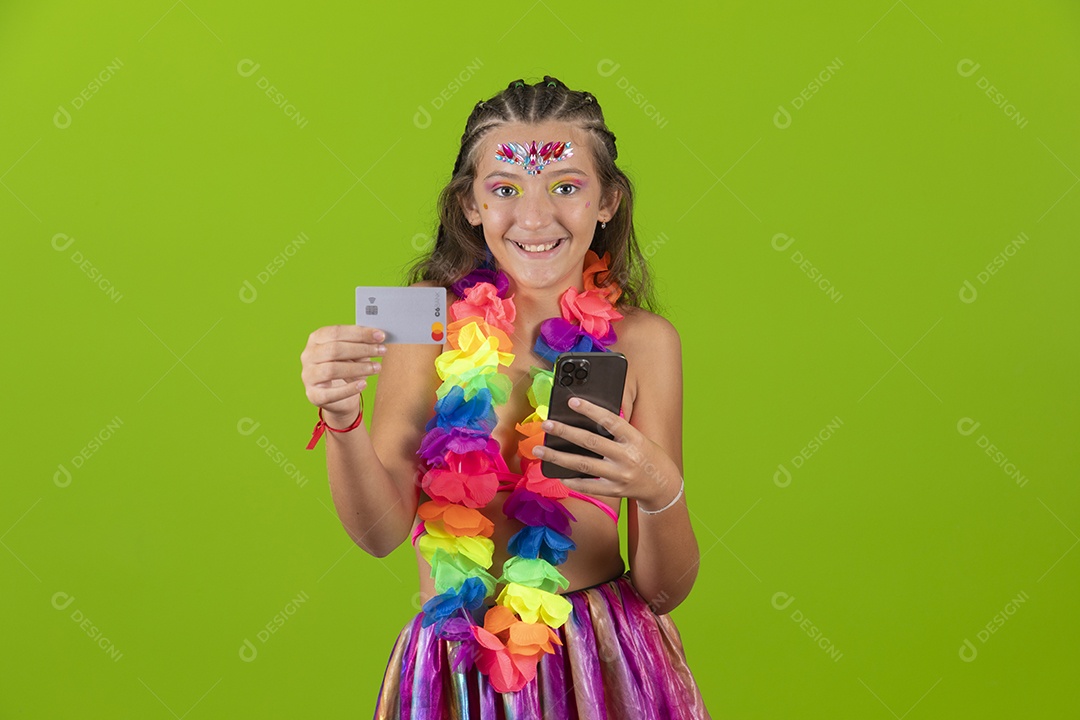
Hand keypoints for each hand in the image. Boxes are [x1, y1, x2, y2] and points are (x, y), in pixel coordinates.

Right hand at [300, 325, 385, 424]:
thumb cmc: (346, 367)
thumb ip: (361, 344)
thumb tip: (378, 336)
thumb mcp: (353, 353)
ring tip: (377, 367)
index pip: (336, 332)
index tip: (380, 336)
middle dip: (362, 349)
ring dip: (358, 368)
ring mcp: (308, 375)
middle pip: (334, 349)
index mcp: (316, 339)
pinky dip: (349, 389)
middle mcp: (308, 355)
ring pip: (332, 369)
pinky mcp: (313, 395)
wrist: (338, 396)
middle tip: (382, 351)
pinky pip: (331, 393)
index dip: (359, 333)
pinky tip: (363, 384)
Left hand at [531, 397, 681, 508]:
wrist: (663, 485)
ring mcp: (620, 476)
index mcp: (634, 438)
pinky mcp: (615, 491)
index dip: (590, 410)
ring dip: (558, 457)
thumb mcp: (637, 438)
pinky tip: (558, 473)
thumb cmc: (647, 455)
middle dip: (566, 431)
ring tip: (540, 449)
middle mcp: (627, 457)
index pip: (610, 420)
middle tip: (546, 424)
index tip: (571, 401)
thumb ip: (616, 431)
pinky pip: (589, 485)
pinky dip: (572, 480)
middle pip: (591, 442)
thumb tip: (585, 420)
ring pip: (584, 465)